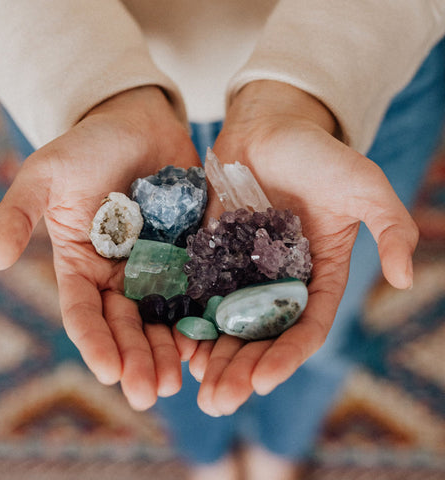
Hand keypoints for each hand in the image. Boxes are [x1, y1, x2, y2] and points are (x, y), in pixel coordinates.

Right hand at [0, 86, 200, 409]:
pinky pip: (196, 286)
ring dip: (169, 348)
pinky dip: (202, 314)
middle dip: (137, 358)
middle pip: (126, 323)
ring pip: (162, 315)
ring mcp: (157, 264)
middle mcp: (118, 272)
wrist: (137, 123)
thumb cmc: (87, 145)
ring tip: (181, 379)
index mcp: (81, 264)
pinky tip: (212, 339)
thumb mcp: (46, 175)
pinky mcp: (188, 250)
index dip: (95, 343)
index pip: (84, 313)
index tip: (109, 373)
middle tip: (153, 393)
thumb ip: (18, 215)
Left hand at [187, 80, 417, 415]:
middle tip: (219, 402)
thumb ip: (390, 227)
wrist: (270, 125)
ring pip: (229, 323)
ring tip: (197, 388)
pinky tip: (177, 344)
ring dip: (215, 357)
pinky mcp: (213, 252)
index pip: (305, 325)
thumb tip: (406, 276)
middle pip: (262, 335)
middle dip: (243, 370)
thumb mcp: (364, 186)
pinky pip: (201, 293)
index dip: (287, 355)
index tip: (264, 381)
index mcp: (318, 273)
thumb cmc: (318, 153)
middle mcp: (280, 278)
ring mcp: (243, 268)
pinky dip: (191, 320)